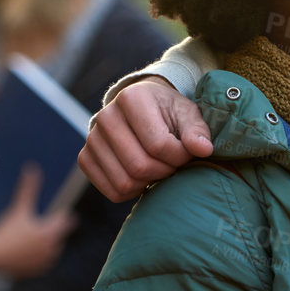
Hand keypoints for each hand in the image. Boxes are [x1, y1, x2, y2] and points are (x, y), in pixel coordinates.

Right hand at [0, 164, 77, 279]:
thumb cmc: (7, 230)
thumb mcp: (19, 209)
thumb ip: (28, 189)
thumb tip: (31, 167)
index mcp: (50, 232)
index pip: (66, 222)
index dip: (64, 217)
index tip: (65, 215)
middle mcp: (52, 248)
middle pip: (58, 235)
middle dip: (51, 230)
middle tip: (41, 227)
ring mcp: (47, 261)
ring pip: (52, 247)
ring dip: (47, 243)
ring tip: (31, 240)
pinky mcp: (40, 271)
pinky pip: (45, 259)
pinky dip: (40, 254)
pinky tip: (27, 251)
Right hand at [79, 78, 213, 201]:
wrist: (141, 110)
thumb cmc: (168, 112)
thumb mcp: (187, 114)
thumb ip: (197, 131)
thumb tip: (204, 149)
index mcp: (131, 98)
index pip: (158, 145)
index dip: (179, 157)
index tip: (187, 153)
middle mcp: (105, 116)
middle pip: (139, 166)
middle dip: (164, 172)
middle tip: (173, 165)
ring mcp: (91, 138)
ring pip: (124, 182)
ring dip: (149, 183)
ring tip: (158, 169)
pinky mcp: (85, 158)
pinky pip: (110, 191)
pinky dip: (132, 192)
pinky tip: (142, 177)